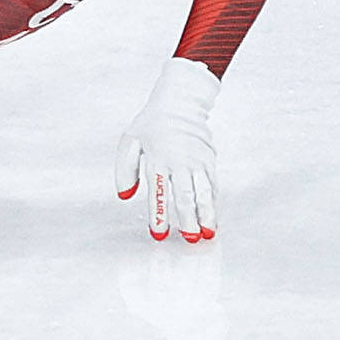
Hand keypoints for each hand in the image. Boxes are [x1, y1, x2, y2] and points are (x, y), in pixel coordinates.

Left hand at [115, 58, 220, 242]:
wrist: (181, 101)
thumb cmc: (152, 123)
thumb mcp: (130, 141)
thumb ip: (125, 170)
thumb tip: (125, 196)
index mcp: (157, 159)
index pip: (158, 193)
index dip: (159, 215)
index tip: (159, 234)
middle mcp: (179, 161)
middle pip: (185, 196)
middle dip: (188, 220)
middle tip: (190, 239)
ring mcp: (197, 160)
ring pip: (204, 191)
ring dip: (206, 214)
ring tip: (208, 233)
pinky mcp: (209, 159)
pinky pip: (213, 184)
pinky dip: (214, 202)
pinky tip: (214, 216)